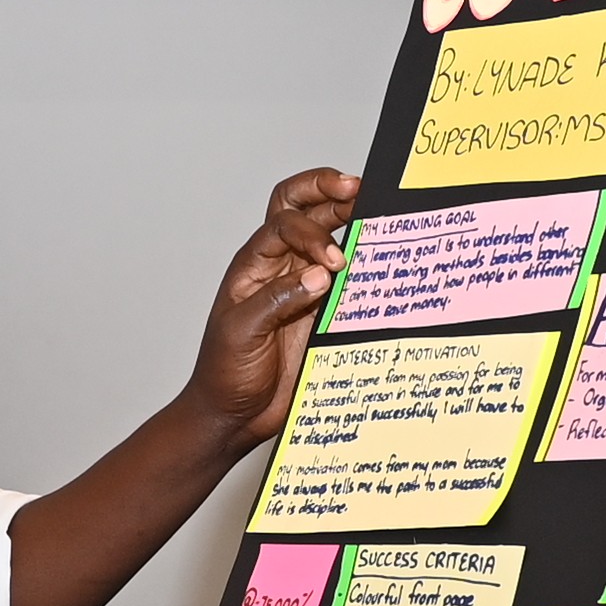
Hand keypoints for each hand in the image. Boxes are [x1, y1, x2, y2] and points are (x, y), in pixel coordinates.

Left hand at [186, 169, 357, 435]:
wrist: (234, 415)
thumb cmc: (223, 373)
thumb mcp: (241, 333)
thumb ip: (276, 300)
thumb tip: (318, 275)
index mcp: (254, 266)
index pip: (284, 222)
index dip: (311, 230)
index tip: (332, 261)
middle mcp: (280, 268)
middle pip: (305, 210)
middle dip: (329, 191)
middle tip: (358, 189)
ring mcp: (304, 289)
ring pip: (330, 239)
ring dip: (351, 222)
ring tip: (377, 215)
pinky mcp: (324, 313)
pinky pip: (349, 282)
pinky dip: (366, 268)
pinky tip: (382, 263)